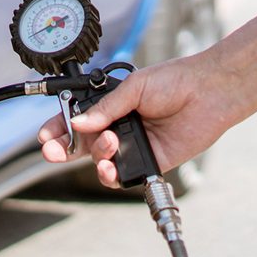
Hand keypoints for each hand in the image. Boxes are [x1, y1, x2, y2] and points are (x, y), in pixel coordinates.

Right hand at [38, 51, 236, 187]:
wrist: (209, 92)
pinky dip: (111, 175)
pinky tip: (111, 167)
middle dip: (63, 149)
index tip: (46, 135)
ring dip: (96, 155)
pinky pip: (123, 175)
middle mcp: (118, 126)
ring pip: (100, 160)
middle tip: (54, 151)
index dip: (59, 128)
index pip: (76, 119)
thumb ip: (106, 108)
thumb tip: (78, 122)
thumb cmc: (176, 81)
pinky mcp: (149, 161)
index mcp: (111, 105)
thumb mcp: (134, 88)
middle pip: (82, 144)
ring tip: (109, 143)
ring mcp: (133, 145)